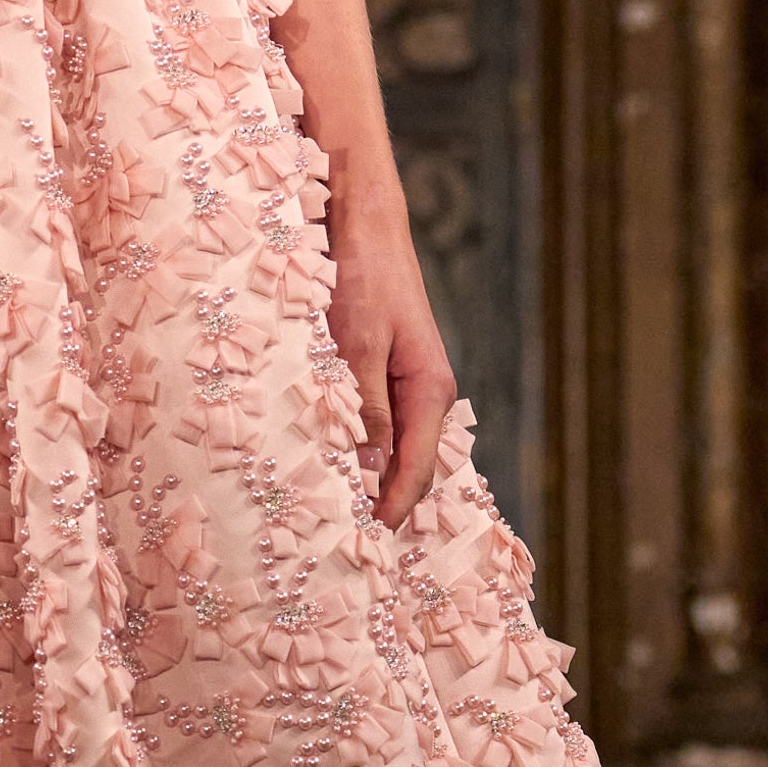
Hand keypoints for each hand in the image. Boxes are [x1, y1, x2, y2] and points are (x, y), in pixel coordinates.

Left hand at [325, 199, 455, 529]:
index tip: (367, 540)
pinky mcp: (388, 372)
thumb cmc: (363, 277)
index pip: (416, 468)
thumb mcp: (357, 343)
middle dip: (385, 504)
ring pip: (395, 448)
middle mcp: (427, 393)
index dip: (392, 507)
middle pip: (411, 466)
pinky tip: (336, 465)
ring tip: (337, 515)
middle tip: (347, 542)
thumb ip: (365, 406)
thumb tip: (367, 467)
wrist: (365, 225)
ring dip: (371, 480)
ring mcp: (410, 384)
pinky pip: (381, 425)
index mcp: (430, 390)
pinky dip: (363, 450)